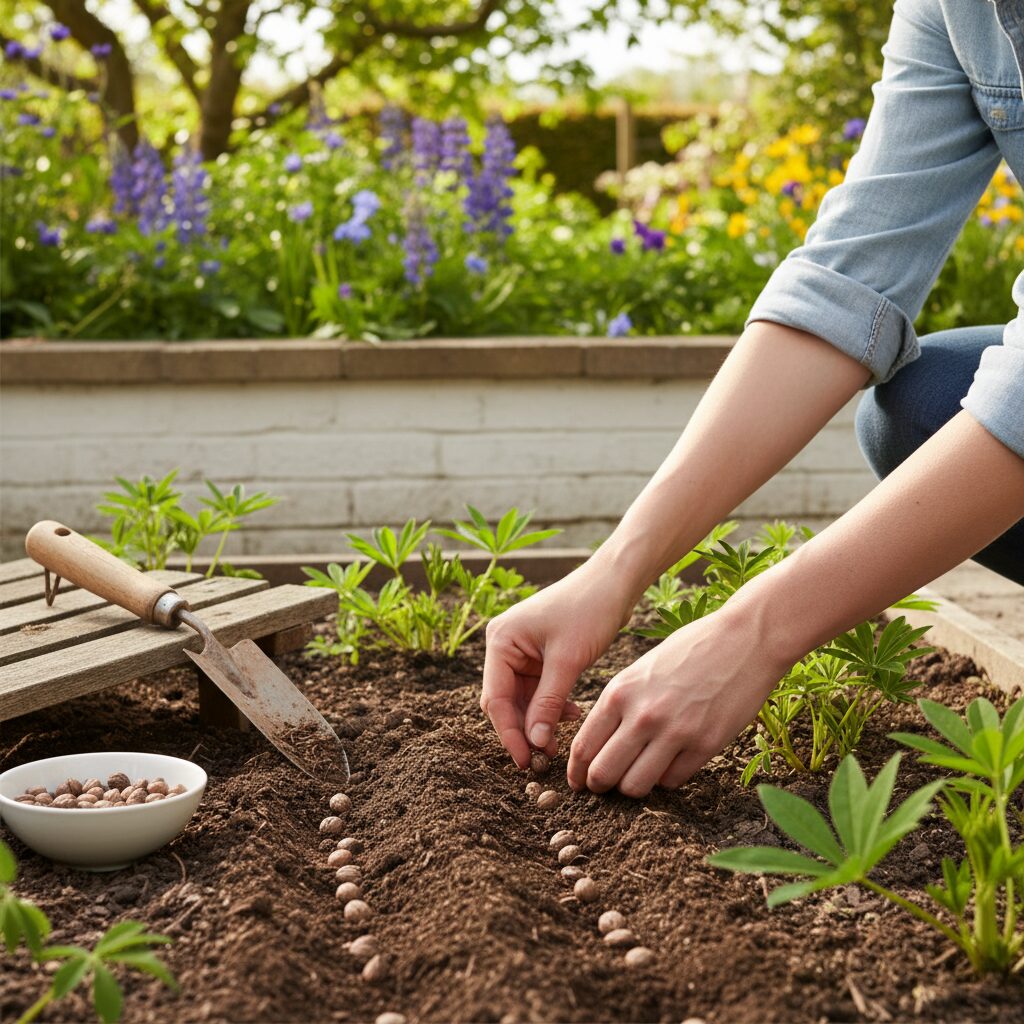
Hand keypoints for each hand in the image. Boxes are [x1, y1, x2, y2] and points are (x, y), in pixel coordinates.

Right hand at [482, 562, 634, 767]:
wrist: (615, 582)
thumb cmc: (589, 610)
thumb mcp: (568, 661)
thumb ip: (548, 702)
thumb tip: (535, 743)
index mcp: (501, 640)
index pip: (496, 698)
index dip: (510, 733)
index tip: (526, 761)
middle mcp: (504, 645)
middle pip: (505, 700)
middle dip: (524, 730)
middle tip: (543, 760)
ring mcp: (521, 649)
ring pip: (522, 698)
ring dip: (539, 721)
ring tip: (559, 744)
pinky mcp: (539, 654)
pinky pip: (538, 689)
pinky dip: (550, 706)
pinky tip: (571, 715)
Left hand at [566, 598, 789, 796]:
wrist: (743, 639)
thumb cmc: (689, 649)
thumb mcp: (640, 670)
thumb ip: (619, 705)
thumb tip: (600, 744)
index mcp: (619, 692)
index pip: (584, 747)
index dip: (576, 771)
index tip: (578, 781)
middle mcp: (642, 716)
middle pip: (603, 774)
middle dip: (599, 785)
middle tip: (603, 786)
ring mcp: (675, 733)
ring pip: (635, 786)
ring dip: (632, 787)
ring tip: (637, 776)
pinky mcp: (706, 745)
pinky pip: (672, 781)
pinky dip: (665, 778)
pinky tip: (669, 762)